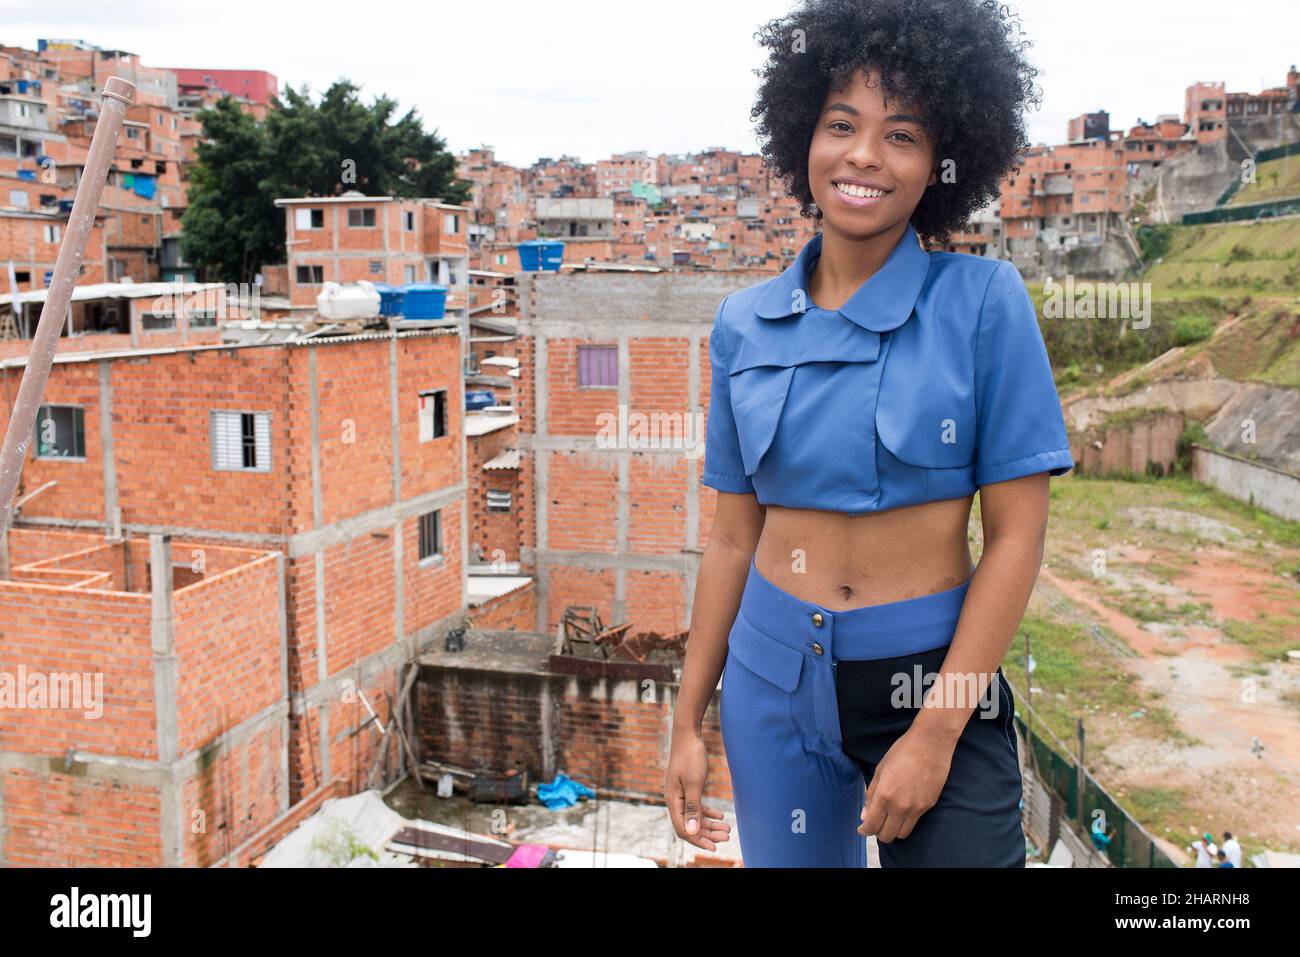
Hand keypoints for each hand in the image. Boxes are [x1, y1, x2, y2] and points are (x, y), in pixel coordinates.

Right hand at [664, 729, 731, 851]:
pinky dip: (708, 812)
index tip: (714, 846)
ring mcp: (681, 794)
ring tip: (727, 829)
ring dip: (710, 824)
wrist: (688, 735)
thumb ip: (693, 808)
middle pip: (690, 824)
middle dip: (708, 833)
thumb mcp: (694, 782)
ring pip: (695, 816)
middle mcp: (675, 800)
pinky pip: (697, 806)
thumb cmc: (690, 756)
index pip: (683, 828)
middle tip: (726, 836)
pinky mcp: (688, 788)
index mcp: (673, 801)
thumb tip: (691, 832)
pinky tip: (720, 815)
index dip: (698, 839)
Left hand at [858, 725, 956, 842]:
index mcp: (884, 796)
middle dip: (877, 832)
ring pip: (901, 834)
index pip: (871, 826)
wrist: (930, 744)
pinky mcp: (928, 806)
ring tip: (888, 819)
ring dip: (892, 830)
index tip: (862, 828)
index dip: (864, 830)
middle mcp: (900, 807)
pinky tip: (902, 811)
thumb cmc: (902, 752)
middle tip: (875, 823)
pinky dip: (905, 822)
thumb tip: (865, 816)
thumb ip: (871, 795)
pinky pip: (914, 823)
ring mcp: (916, 808)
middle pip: (886, 835)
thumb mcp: (880, 770)